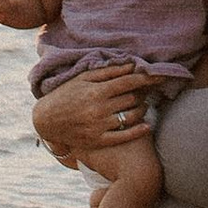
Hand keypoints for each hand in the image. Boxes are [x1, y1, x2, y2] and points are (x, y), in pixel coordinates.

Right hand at [34, 63, 154, 160]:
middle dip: (143, 93)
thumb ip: (108, 72)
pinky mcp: (98, 141)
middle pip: (132, 99)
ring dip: (142, 109)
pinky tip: (146, 126)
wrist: (46, 121)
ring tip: (143, 104)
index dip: (147, 78)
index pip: (128, 82)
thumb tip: (131, 66)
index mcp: (96, 91)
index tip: (161, 75)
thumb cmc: (65, 95)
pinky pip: (124, 136)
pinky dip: (138, 131)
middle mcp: (99, 109)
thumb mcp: (82, 79)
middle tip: (147, 90)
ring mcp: (99, 126)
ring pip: (131, 117)